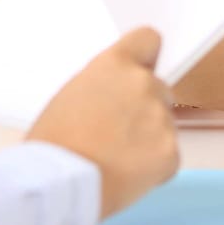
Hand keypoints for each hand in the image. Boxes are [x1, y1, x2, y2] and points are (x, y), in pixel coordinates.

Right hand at [27, 27, 180, 217]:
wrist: (58, 184)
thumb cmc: (52, 146)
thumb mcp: (69, 97)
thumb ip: (103, 87)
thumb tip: (114, 98)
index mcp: (115, 65)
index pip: (148, 40)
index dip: (145, 57)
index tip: (142, 68)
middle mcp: (143, 84)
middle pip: (158, 89)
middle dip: (144, 108)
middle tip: (117, 133)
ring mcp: (160, 118)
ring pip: (164, 126)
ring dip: (148, 140)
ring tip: (114, 160)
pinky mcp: (171, 152)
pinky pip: (169, 158)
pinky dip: (154, 169)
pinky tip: (125, 176)